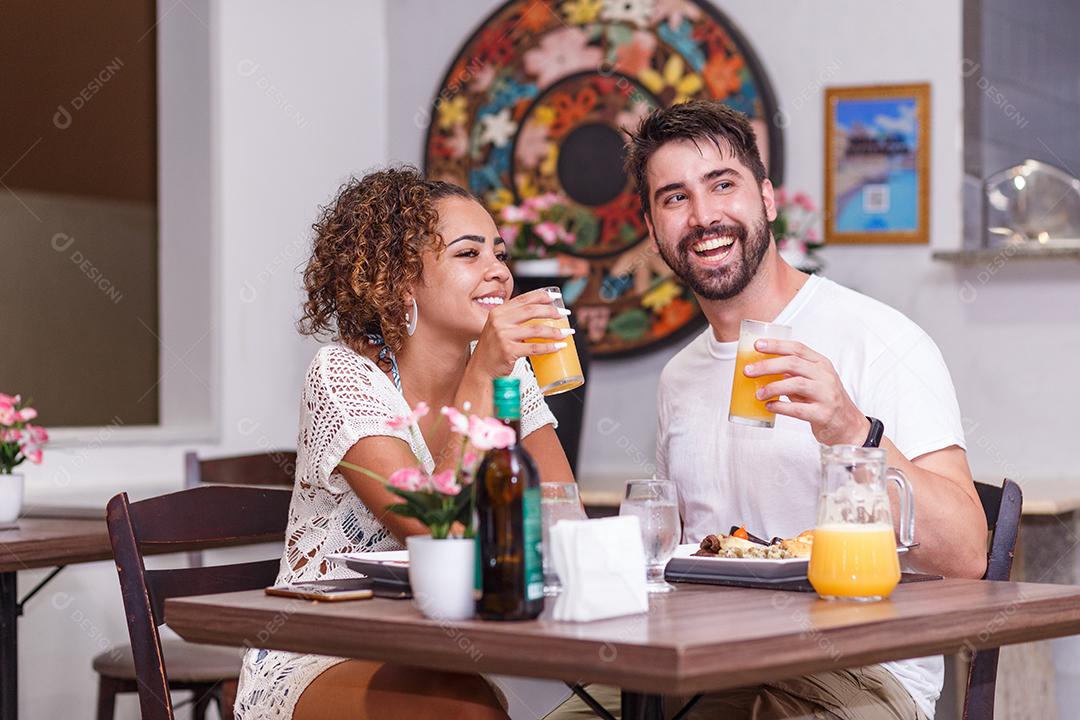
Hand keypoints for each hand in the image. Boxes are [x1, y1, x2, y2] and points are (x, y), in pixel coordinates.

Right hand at [468, 288, 572, 379]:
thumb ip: (513, 319)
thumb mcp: (499, 328)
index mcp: (498, 311)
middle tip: (564, 315)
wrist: (481, 369)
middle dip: (552, 312)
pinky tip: (558, 346)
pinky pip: (534, 347)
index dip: (542, 296)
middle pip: (532, 310)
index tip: (557, 298)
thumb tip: (540, 312)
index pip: (524, 298)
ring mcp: (503, 336)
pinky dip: (549, 347)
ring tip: (566, 332)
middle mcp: (499, 321)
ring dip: (555, 331)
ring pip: (536, 329)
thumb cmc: (493, 349)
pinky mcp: (508, 351)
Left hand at [744, 338, 869, 445]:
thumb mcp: (813, 381)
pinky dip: (780, 407)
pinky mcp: (823, 414)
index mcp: (821, 364)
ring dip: (772, 388)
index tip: (757, 345)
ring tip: (759, 394)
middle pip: (793, 363)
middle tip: (749, 371)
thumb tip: (762, 368)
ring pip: (796, 384)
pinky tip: (770, 406)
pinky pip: (798, 409)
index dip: (776, 345)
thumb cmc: (826, 400)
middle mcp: (825, 376)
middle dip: (767, 366)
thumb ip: (793, 373)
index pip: (797, 349)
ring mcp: (826, 395)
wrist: (848, 425)